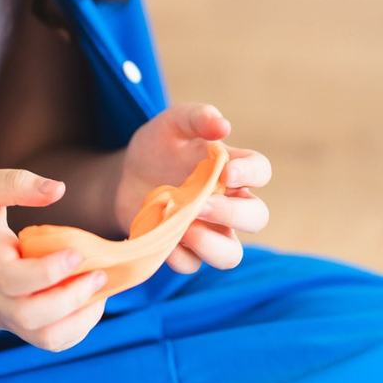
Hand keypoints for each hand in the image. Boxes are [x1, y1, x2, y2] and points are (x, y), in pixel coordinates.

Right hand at [0, 170, 108, 351]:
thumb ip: (17, 183)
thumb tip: (60, 189)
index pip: (13, 279)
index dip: (49, 271)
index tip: (76, 252)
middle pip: (30, 317)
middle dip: (72, 300)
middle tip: (99, 273)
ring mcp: (0, 314)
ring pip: (41, 338)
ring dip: (78, 320)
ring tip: (97, 291)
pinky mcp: (9, 324)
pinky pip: (44, 339)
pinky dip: (73, 328)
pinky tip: (86, 301)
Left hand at [113, 103, 271, 273]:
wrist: (123, 177)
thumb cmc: (157, 148)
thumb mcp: (171, 124)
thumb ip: (196, 118)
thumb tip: (223, 126)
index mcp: (231, 168)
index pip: (260, 171)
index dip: (251, 173)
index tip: (228, 172)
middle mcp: (228, 202)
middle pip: (256, 217)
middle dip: (234, 215)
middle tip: (202, 205)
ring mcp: (208, 230)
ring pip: (231, 253)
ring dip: (213, 246)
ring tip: (186, 230)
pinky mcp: (184, 250)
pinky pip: (192, 264)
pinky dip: (179, 256)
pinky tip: (163, 241)